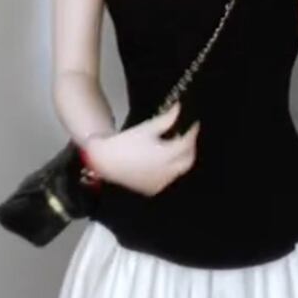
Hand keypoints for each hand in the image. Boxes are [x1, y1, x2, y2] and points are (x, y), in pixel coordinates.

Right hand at [84, 101, 199, 196]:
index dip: (192, 132)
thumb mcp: (147, 128)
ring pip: (179, 171)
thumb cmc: (125, 142)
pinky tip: (162, 160)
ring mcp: (159, 183)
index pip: (187, 143)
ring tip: (173, 146)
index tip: (193, 123)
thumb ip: (166, 119)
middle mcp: (165, 172)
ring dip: (180, 159)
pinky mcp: (152, 189)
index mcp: (165, 156)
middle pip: (188, 160)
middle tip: (186, 136)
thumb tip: (179, 108)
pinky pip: (168, 179)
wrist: (104, 161)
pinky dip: (170, 170)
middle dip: (190, 148)